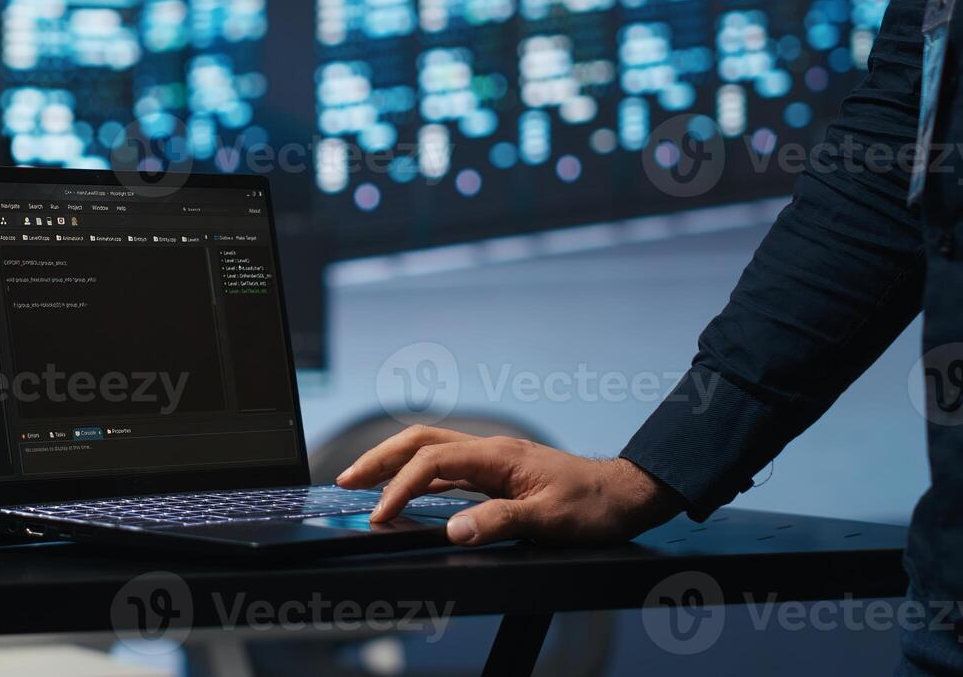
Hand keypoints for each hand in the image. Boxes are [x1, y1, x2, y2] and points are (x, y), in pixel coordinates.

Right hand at [334, 425, 683, 546]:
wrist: (626, 494)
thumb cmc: (593, 507)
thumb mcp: (548, 521)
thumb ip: (498, 522)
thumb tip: (452, 530)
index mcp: (496, 455)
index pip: (431, 463)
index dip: (399, 488)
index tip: (380, 515)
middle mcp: (489, 450)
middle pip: (420, 441)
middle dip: (379, 458)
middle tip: (345, 480)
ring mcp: (493, 458)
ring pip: (430, 449)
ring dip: (394, 462)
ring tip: (364, 482)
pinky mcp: (498, 471)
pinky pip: (447, 465)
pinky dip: (418, 473)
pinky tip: (409, 490)